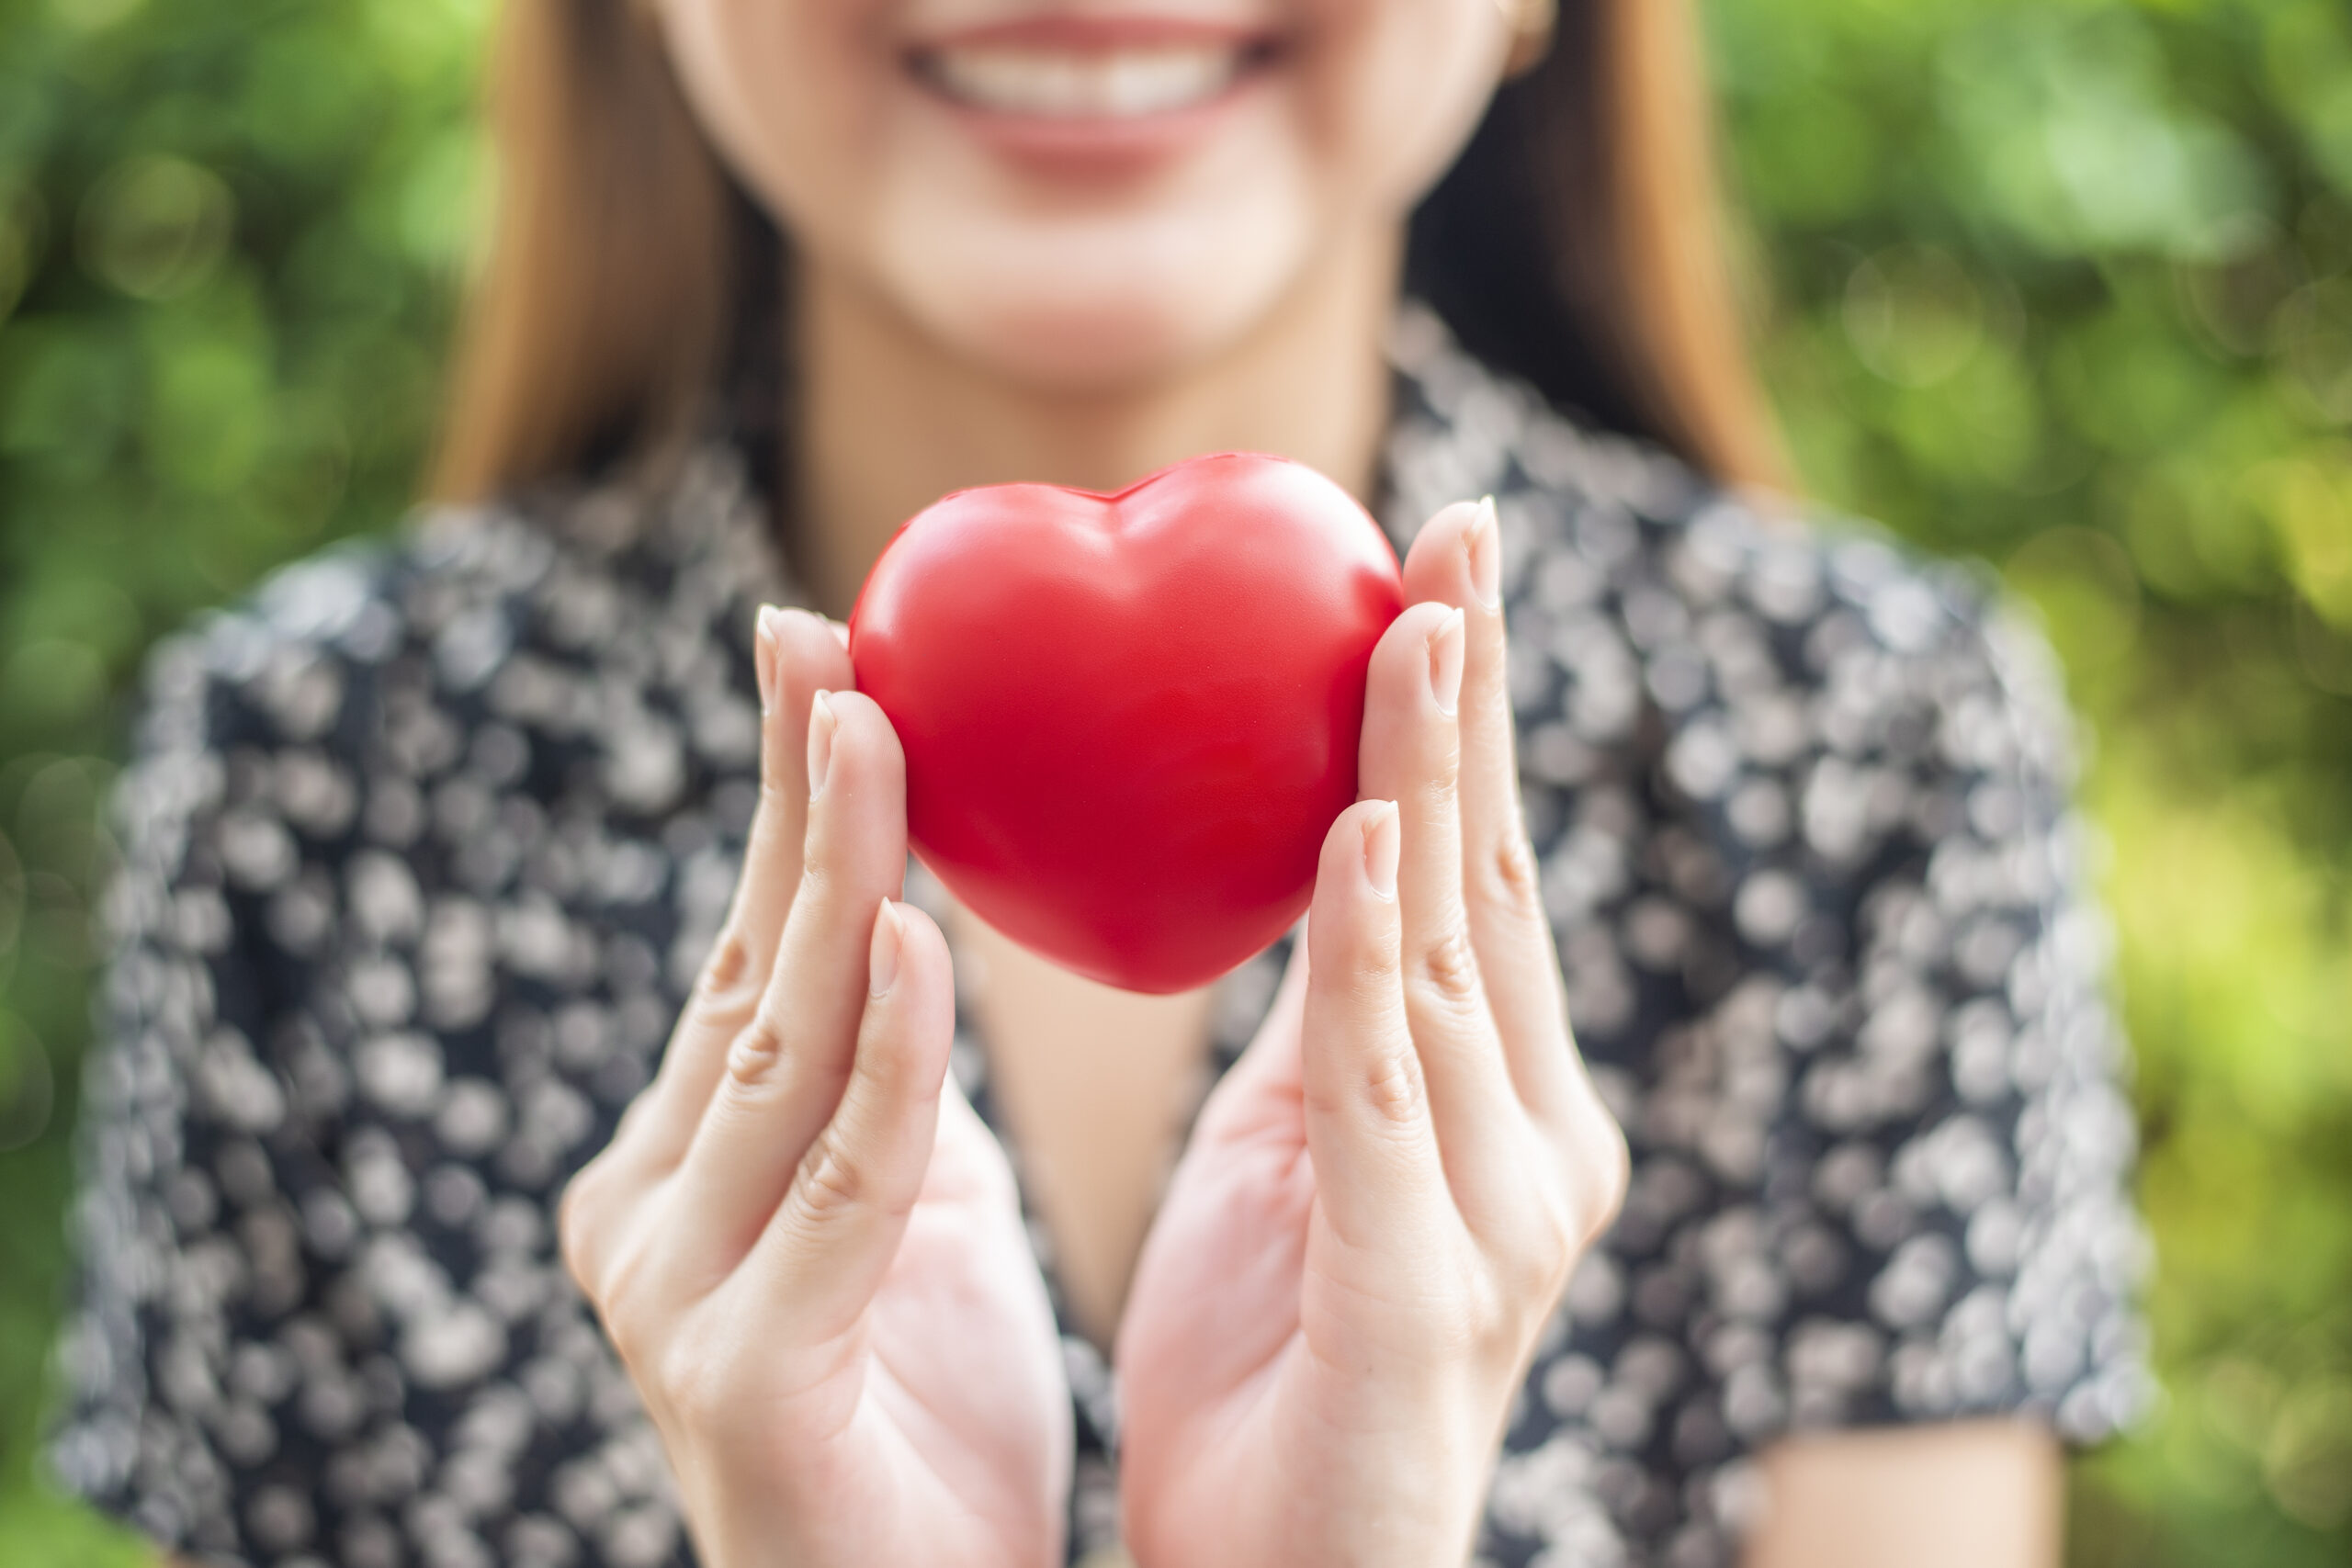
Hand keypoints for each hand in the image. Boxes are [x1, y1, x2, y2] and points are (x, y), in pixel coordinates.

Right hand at [558, 607, 1071, 1567]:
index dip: (787, 799)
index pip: (754, 951)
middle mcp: (650, 1213)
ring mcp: (676, 1298)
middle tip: (828, 635)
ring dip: (835, 882)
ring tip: (881, 733)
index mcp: (690, 1167)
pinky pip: (842, 1187)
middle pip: (748, 971)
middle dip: (793, 797)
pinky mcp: (743, 1380)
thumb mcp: (906, 1217)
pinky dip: (888, 1063)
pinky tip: (920, 941)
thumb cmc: (926, 1427)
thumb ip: (885, 1091)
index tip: (824, 644)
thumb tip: (917, 928)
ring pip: (780, 1053)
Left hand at [1115, 500, 1630, 1567]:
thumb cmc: (1278, 1373)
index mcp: (1494, 1103)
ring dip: (1428, 789)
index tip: (1437, 558)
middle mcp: (1529, 1148)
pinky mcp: (1423, 1311)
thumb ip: (1329, 1021)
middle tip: (1454, 532)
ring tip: (1406, 634)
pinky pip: (1380, 1107)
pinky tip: (1355, 842)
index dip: (1462, 713)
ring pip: (1450, 966)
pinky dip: (1369, 969)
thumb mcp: (1298, 1155)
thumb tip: (1306, 859)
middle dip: (1470, 702)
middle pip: (1487, 885)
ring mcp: (1494, 1230)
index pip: (1473, 872)